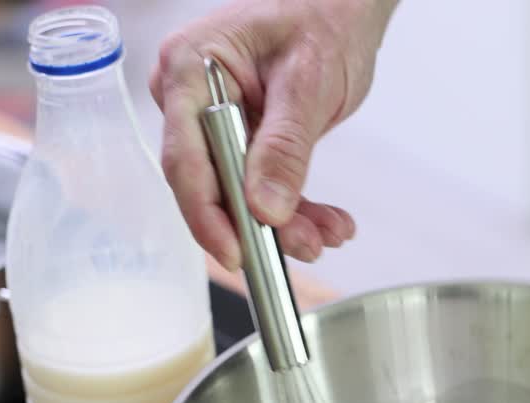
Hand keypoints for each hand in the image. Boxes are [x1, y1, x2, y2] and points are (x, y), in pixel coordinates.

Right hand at [151, 0, 397, 269]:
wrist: (343, 8)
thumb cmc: (322, 17)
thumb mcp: (308, 83)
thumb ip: (285, 147)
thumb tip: (265, 207)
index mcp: (190, 68)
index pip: (185, 156)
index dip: (206, 213)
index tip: (234, 251)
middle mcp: (190, 98)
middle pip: (209, 183)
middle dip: (259, 223)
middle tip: (305, 245)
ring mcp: (212, 121)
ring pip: (238, 193)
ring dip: (286, 223)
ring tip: (330, 233)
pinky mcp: (239, 140)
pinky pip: (258, 186)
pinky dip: (294, 209)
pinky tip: (327, 222)